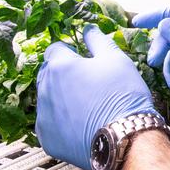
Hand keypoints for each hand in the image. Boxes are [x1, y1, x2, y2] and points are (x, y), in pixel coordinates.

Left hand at [35, 25, 155, 168]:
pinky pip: (49, 125)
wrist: (125, 139)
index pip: (55, 50)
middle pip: (48, 74)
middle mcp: (46, 89)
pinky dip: (61, 122)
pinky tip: (80, 123)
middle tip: (87, 84)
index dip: (70, 53)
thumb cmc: (123, 98)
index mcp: (60, 66)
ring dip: (60, 98)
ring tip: (86, 106)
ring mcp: (44, 116)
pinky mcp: (47, 139)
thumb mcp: (116, 59)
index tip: (81, 60)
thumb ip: (97, 40)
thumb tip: (88, 29)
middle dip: (63, 75)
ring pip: (47, 99)